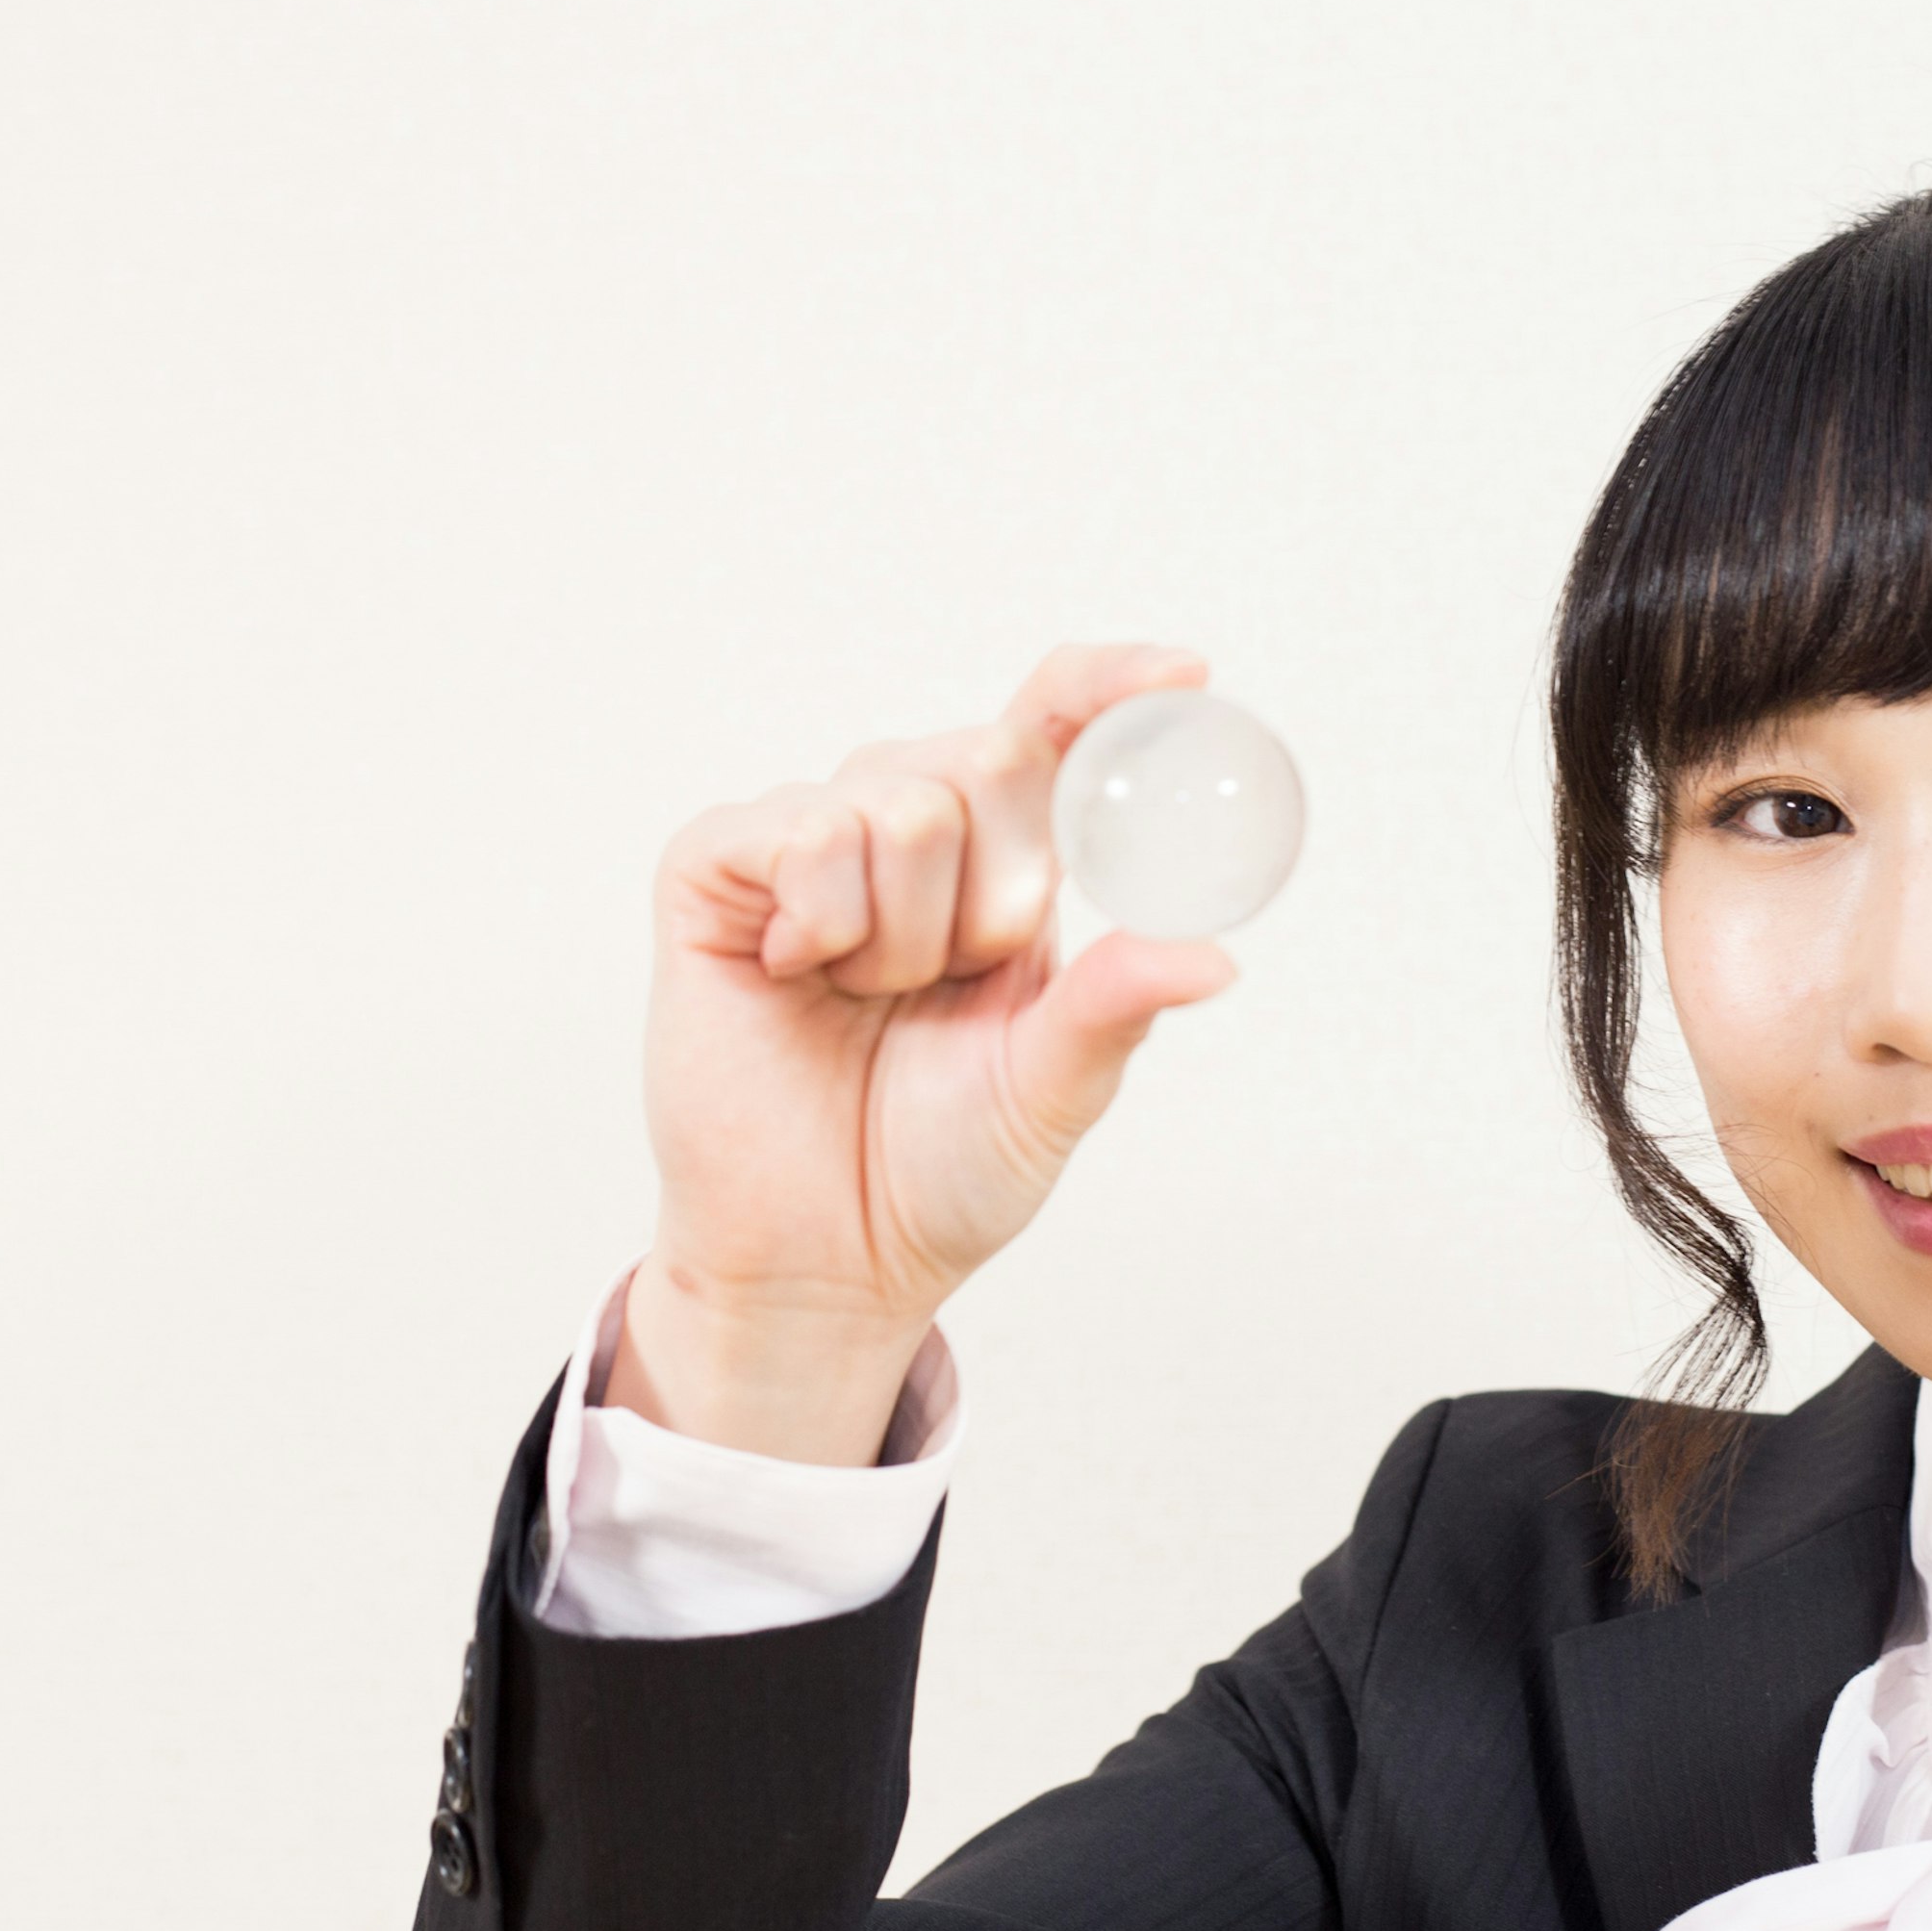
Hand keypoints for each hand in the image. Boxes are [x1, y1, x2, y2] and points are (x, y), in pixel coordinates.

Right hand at [611, 644, 1236, 1461]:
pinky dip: (822, 916)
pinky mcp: (717, 868)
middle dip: (999, 891)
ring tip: (872, 998)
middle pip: (990, 756)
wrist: (826, 1256)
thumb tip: (1214, 958)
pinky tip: (800, 974)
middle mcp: (912, 826)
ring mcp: (808, 838)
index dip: (1113, 684)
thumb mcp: (1054, 1085)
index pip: (1057, 725)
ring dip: (906, 930)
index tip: (1184, 674)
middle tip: (957, 983)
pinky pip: (797, 830)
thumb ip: (1117, 1003)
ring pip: (898, 800)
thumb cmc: (939, 1168)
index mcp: (1007, 861)